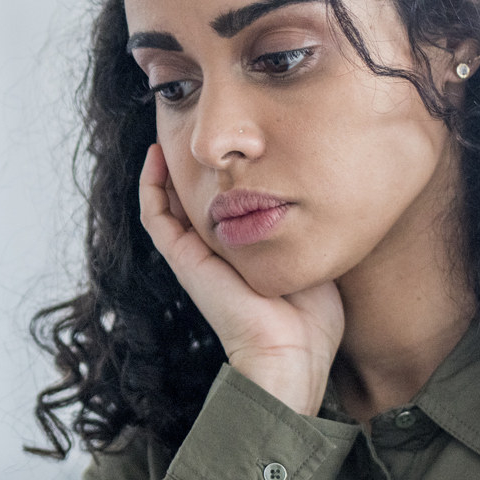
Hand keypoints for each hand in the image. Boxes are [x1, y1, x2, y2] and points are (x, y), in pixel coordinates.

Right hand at [138, 145, 342, 415]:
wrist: (289, 352)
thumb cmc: (311, 318)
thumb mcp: (315, 257)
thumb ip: (312, 228)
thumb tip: (328, 193)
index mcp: (243, 252)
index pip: (223, 207)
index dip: (220, 176)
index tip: (230, 144)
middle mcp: (215, 252)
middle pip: (193, 200)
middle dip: (191, 166)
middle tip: (194, 128)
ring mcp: (195, 255)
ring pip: (168, 204)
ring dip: (165, 170)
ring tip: (168, 132)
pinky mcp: (183, 260)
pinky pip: (155, 217)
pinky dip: (151, 186)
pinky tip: (155, 156)